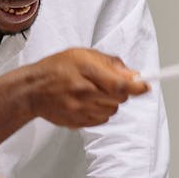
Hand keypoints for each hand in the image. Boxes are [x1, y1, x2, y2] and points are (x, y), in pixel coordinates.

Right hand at [23, 48, 148, 128]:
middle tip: (109, 83)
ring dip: (110, 102)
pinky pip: (101, 119)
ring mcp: (80, 110)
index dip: (137, 87)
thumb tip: (133, 74)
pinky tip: (88, 102)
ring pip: (112, 110)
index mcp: (85, 71)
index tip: (146, 86)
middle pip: (119, 99)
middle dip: (121, 91)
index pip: (120, 84)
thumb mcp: (82, 55)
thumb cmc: (56, 69)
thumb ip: (110, 64)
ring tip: (94, 92)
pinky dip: (100, 111)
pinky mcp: (77, 123)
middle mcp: (83, 93)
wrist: (32, 90)